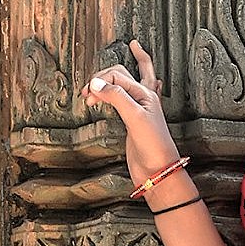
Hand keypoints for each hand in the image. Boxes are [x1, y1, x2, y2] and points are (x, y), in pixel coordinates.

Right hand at [81, 40, 179, 183]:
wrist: (157, 170)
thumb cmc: (154, 146)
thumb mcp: (135, 116)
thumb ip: (117, 97)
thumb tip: (96, 83)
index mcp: (145, 93)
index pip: (117, 75)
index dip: (101, 81)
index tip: (89, 92)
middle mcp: (142, 99)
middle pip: (120, 74)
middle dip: (103, 76)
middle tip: (87, 87)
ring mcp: (136, 110)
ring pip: (121, 86)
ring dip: (106, 83)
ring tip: (91, 92)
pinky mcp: (131, 122)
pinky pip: (122, 101)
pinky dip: (113, 95)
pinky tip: (112, 96)